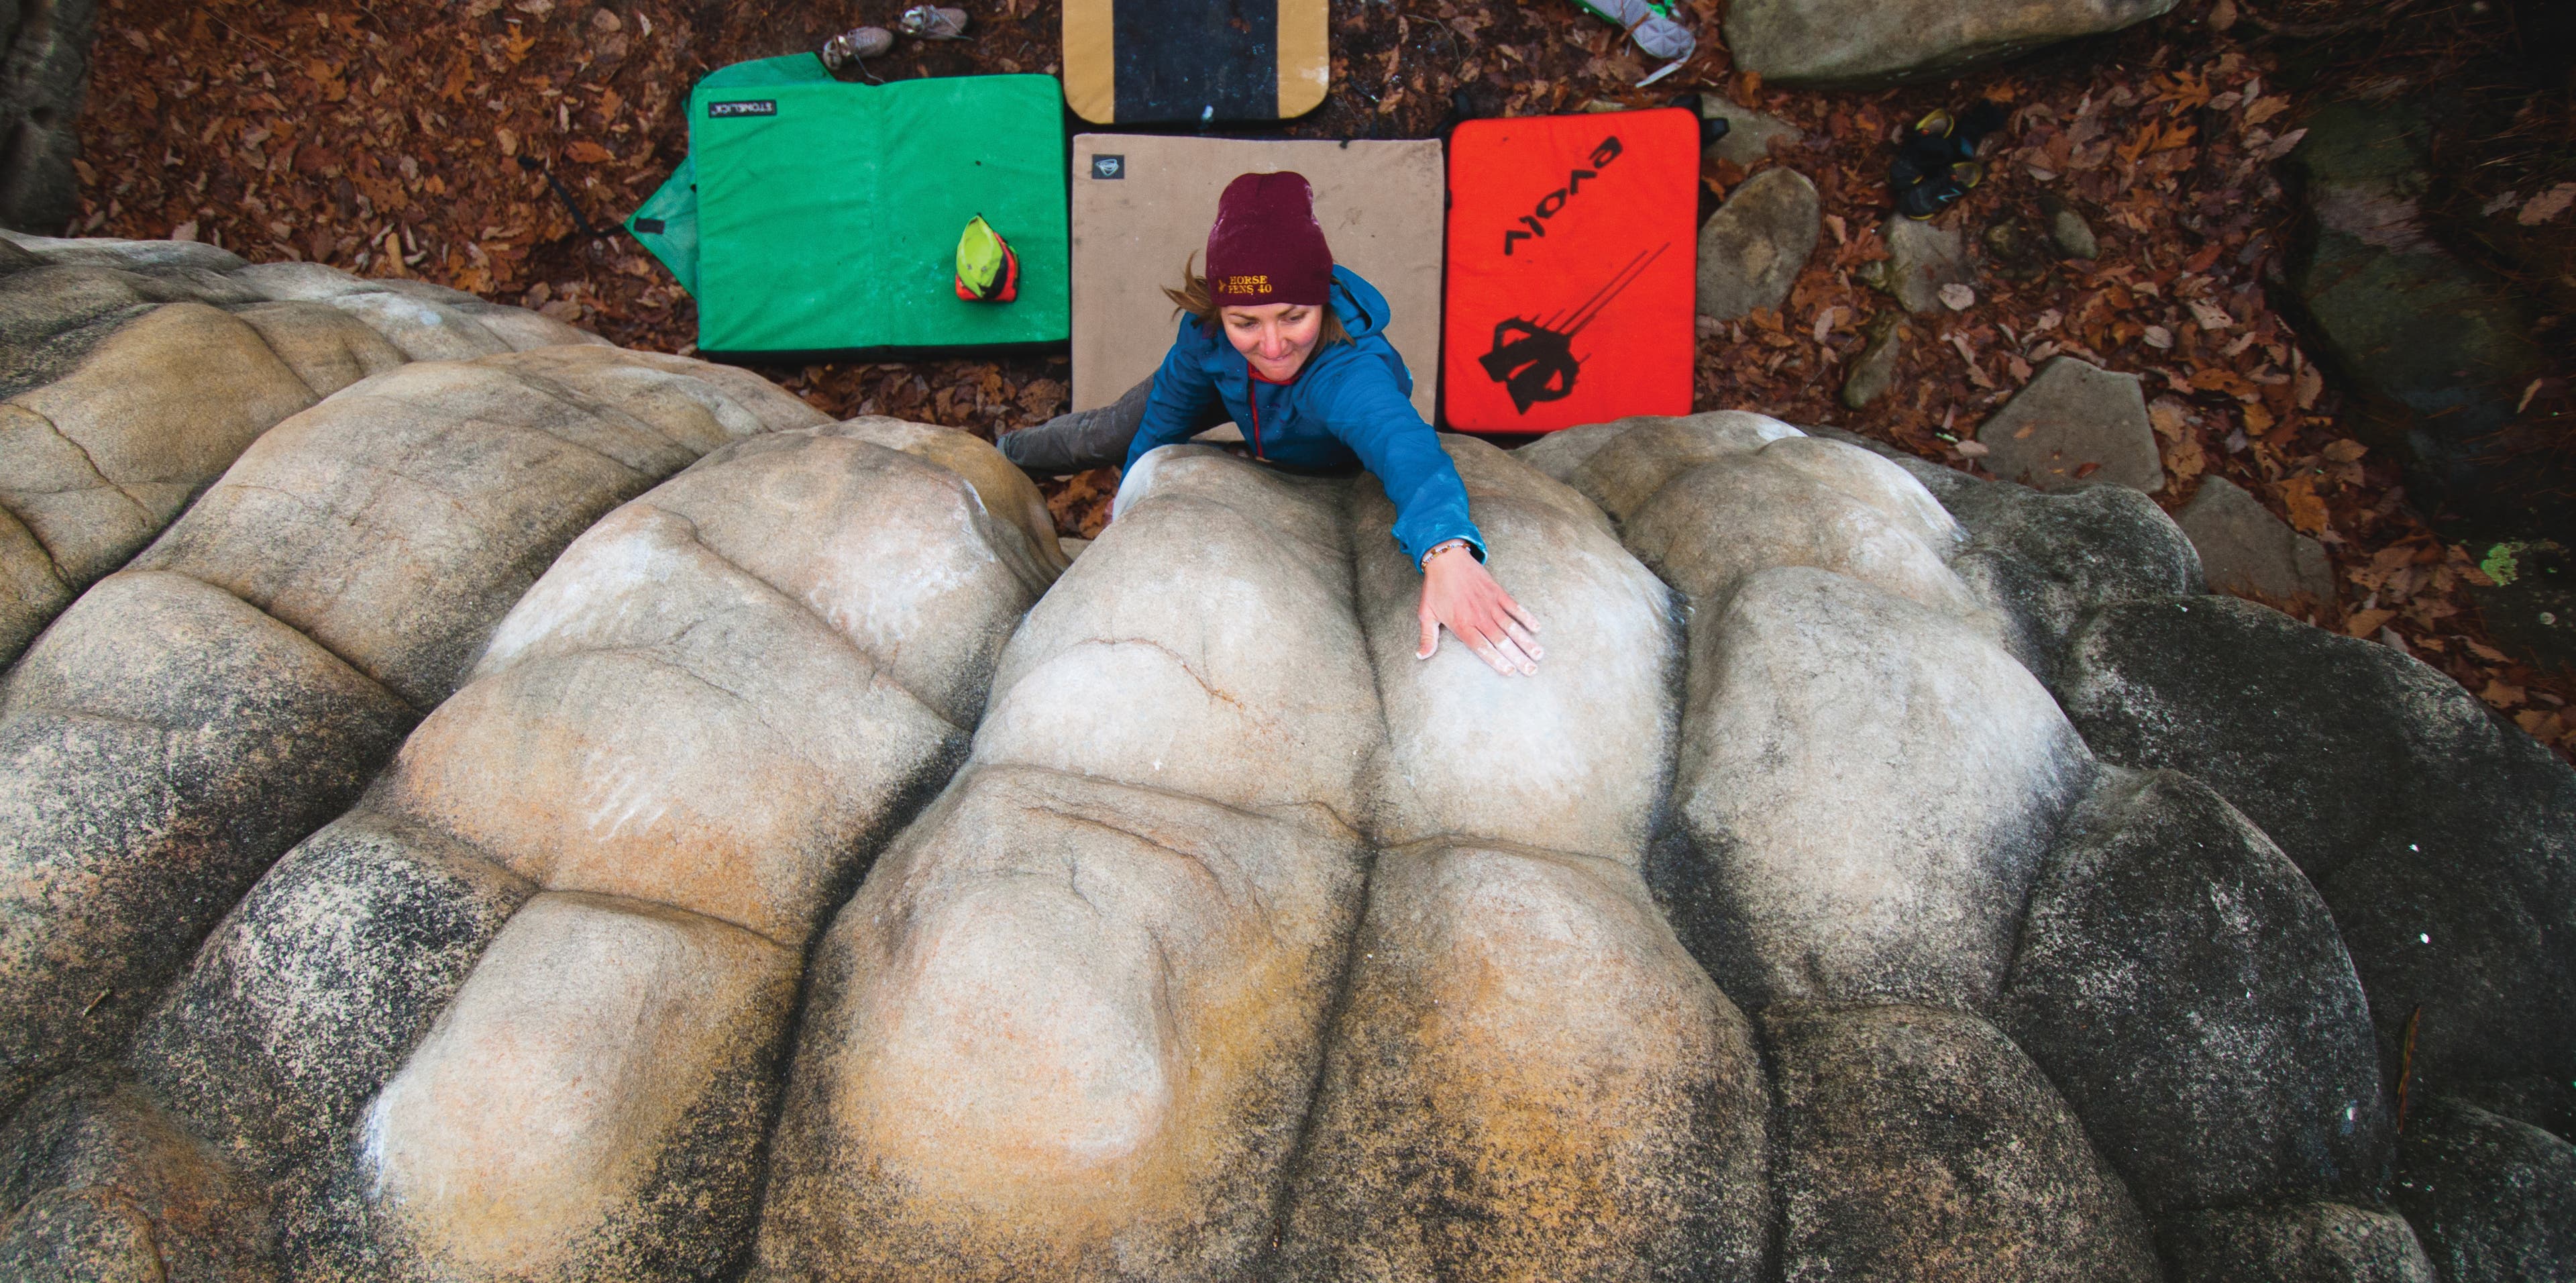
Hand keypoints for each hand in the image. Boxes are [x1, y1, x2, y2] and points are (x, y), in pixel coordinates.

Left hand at [1417, 550, 1542, 675]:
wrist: (1446, 559)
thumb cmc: (1435, 588)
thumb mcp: (1426, 613)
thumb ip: (1427, 637)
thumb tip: (1421, 656)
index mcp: (1462, 625)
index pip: (1482, 648)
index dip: (1496, 661)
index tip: (1510, 671)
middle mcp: (1479, 617)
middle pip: (1501, 641)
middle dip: (1518, 658)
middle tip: (1532, 670)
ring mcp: (1490, 604)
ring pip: (1511, 627)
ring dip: (1526, 641)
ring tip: (1538, 655)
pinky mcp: (1497, 592)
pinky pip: (1515, 607)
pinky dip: (1526, 617)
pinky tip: (1536, 628)